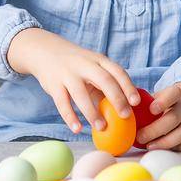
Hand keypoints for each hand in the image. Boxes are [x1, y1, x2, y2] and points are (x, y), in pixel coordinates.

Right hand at [6, 28, 139, 134]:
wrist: (44, 51)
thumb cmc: (76, 65)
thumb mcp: (92, 67)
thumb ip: (105, 84)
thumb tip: (123, 108)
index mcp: (98, 60)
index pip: (117, 71)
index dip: (128, 86)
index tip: (136, 102)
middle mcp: (84, 64)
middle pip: (104, 80)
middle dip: (116, 98)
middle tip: (125, 116)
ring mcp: (67, 74)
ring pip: (81, 94)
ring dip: (92, 112)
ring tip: (101, 127)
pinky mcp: (53, 85)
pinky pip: (62, 103)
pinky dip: (70, 117)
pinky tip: (77, 129)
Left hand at [137, 83, 180, 150]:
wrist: (175, 113)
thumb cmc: (154, 110)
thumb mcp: (147, 101)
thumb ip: (136, 104)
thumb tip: (118, 106)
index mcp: (173, 96)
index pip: (174, 93)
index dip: (164, 101)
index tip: (151, 110)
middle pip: (174, 118)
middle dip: (155, 130)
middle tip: (139, 137)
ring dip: (165, 142)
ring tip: (149, 146)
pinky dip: (179, 148)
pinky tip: (165, 150)